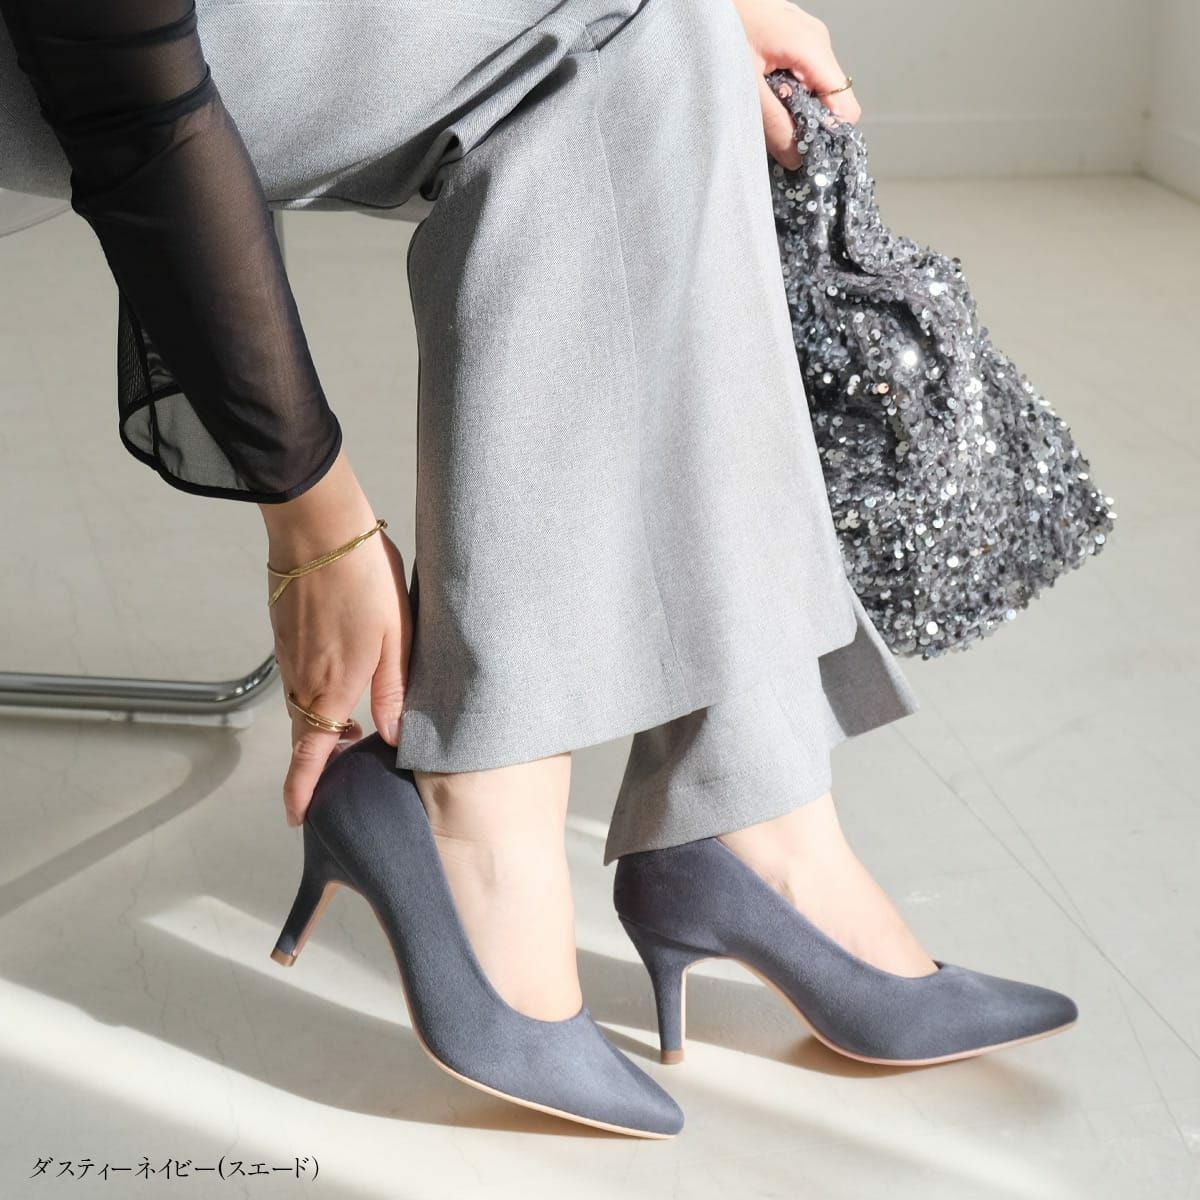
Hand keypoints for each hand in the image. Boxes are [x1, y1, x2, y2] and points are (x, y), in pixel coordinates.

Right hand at [260, 451, 412, 826]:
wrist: (317, 529)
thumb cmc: (364, 578)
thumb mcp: (397, 638)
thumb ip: (394, 692)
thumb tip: (392, 738)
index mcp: (333, 688)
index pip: (312, 754)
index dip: (303, 789)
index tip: (296, 817)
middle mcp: (303, 680)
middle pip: (305, 735)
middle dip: (315, 763)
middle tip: (336, 777)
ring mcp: (289, 656)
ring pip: (300, 708)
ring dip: (317, 728)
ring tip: (347, 734)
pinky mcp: (283, 634)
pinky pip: (295, 680)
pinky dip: (311, 696)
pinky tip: (336, 684)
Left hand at [729, 0, 861, 169]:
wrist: (700, 5)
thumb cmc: (718, 29)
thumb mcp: (745, 87)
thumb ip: (773, 125)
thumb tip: (797, 157)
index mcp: (812, 47)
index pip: (845, 106)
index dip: (829, 134)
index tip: (804, 150)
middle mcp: (816, 41)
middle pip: (829, 101)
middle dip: (806, 123)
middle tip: (773, 132)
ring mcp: (804, 39)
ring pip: (812, 91)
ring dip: (790, 110)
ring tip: (760, 108)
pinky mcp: (790, 41)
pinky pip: (798, 78)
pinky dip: (782, 94)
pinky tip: (759, 94)